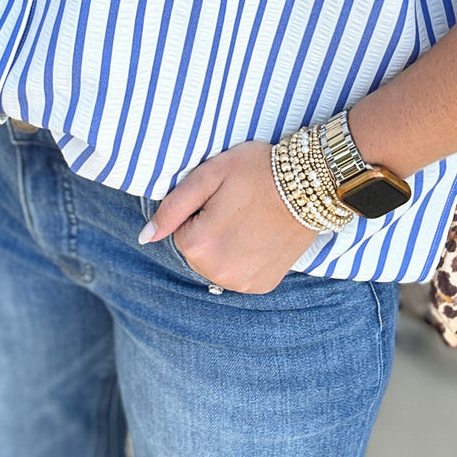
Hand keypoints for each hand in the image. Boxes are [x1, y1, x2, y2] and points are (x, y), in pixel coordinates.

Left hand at [142, 139, 318, 293]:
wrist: (312, 185)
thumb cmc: (257, 171)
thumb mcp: (210, 174)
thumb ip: (173, 207)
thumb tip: (144, 237)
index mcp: (199, 244)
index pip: (180, 231)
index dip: (199, 210)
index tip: (223, 197)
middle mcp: (218, 273)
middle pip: (196, 251)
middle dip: (210, 229)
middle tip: (238, 206)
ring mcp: (242, 283)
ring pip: (215, 264)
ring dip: (226, 245)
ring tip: (251, 220)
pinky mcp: (262, 286)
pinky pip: (238, 274)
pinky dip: (245, 258)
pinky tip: (261, 237)